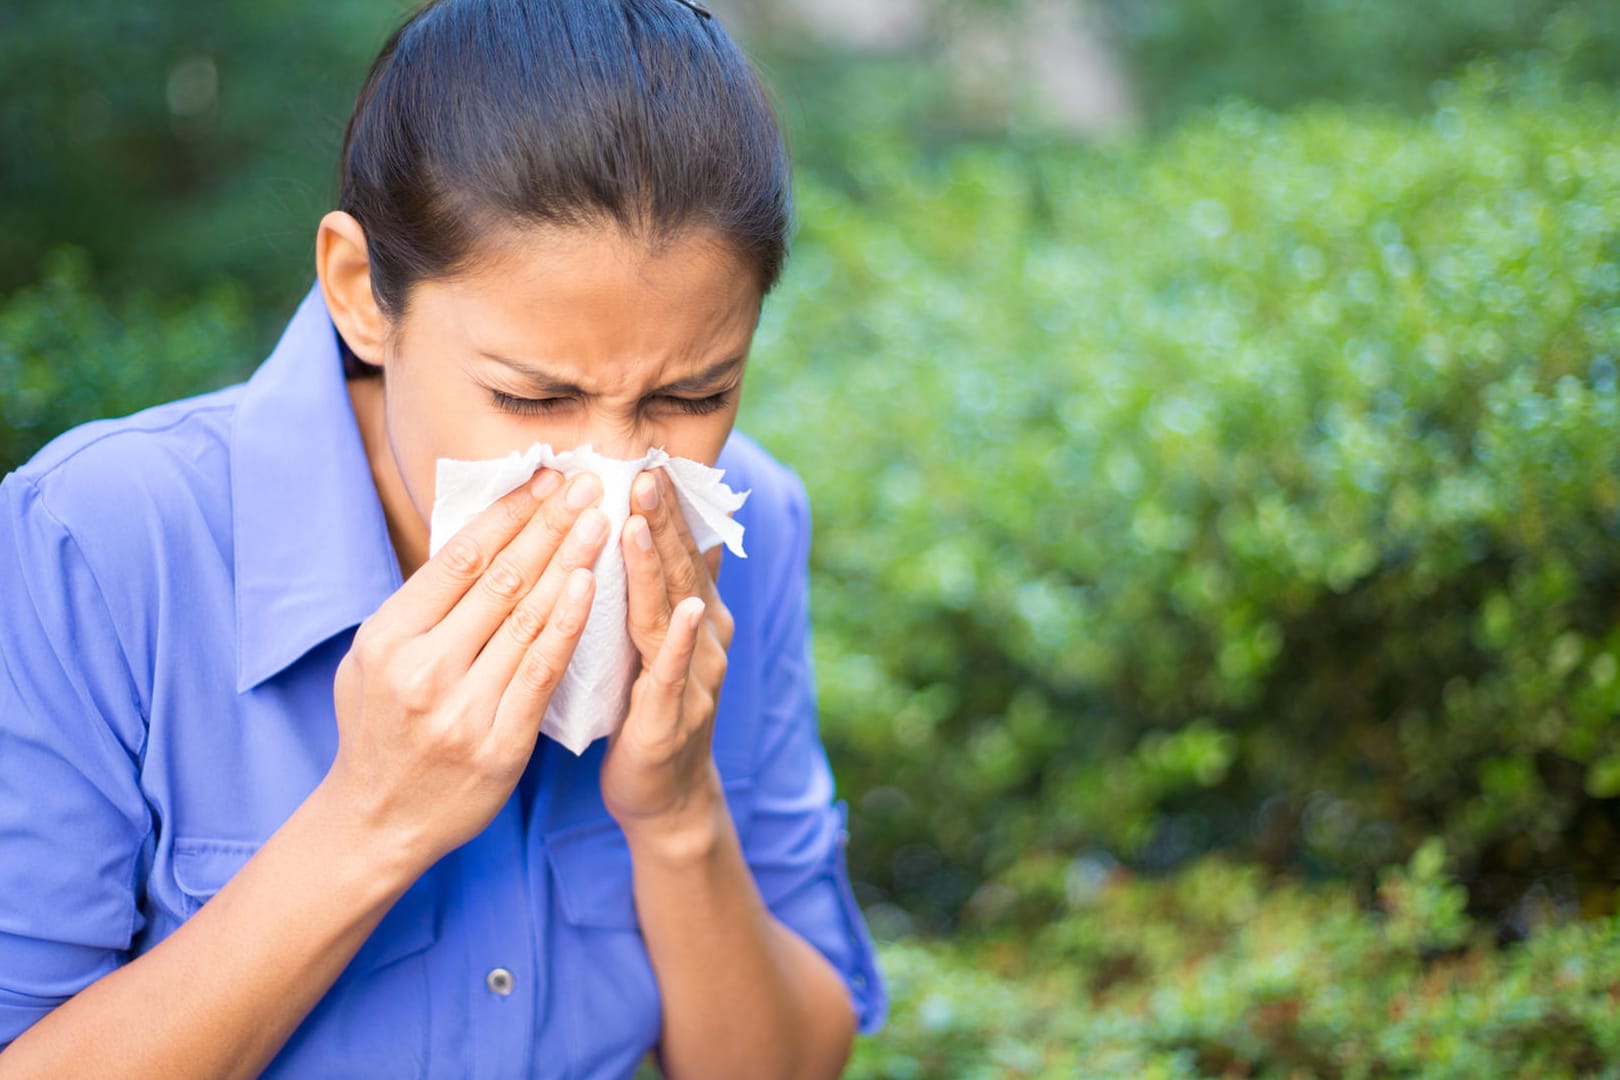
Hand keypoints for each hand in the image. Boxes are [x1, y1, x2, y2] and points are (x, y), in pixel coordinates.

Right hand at [324, 469, 607, 870]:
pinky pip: (543, 670)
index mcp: (388, 637)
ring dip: (569, 561)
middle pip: (500, 579)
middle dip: (548, 524)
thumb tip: (479, 540)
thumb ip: (420, 607)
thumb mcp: (372, 659)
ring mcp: (462, 708)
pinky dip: (569, 624)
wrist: (376, 823)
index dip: (508, 513)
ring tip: (600, 519)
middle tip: (587, 482)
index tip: (545, 477)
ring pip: (527, 617)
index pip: (459, 558)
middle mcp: (422, 667)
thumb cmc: (380, 730)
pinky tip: (590, 585)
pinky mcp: (499, 743)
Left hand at [602, 468, 734, 838]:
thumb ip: (672, 589)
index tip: (646, 458)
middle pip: (682, 570)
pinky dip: (678, 642)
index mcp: (695, 617)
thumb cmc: (651, 712)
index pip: (681, 550)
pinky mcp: (675, 719)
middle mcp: (705, 640)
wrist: (665, 797)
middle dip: (664, 520)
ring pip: (675, 613)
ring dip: (662, 566)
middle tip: (644, 470)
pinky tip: (681, 612)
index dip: (666, 507)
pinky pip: (674, 675)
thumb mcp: (657, 641)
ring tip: (642, 522)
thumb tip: (693, 531)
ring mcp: (696, 679)